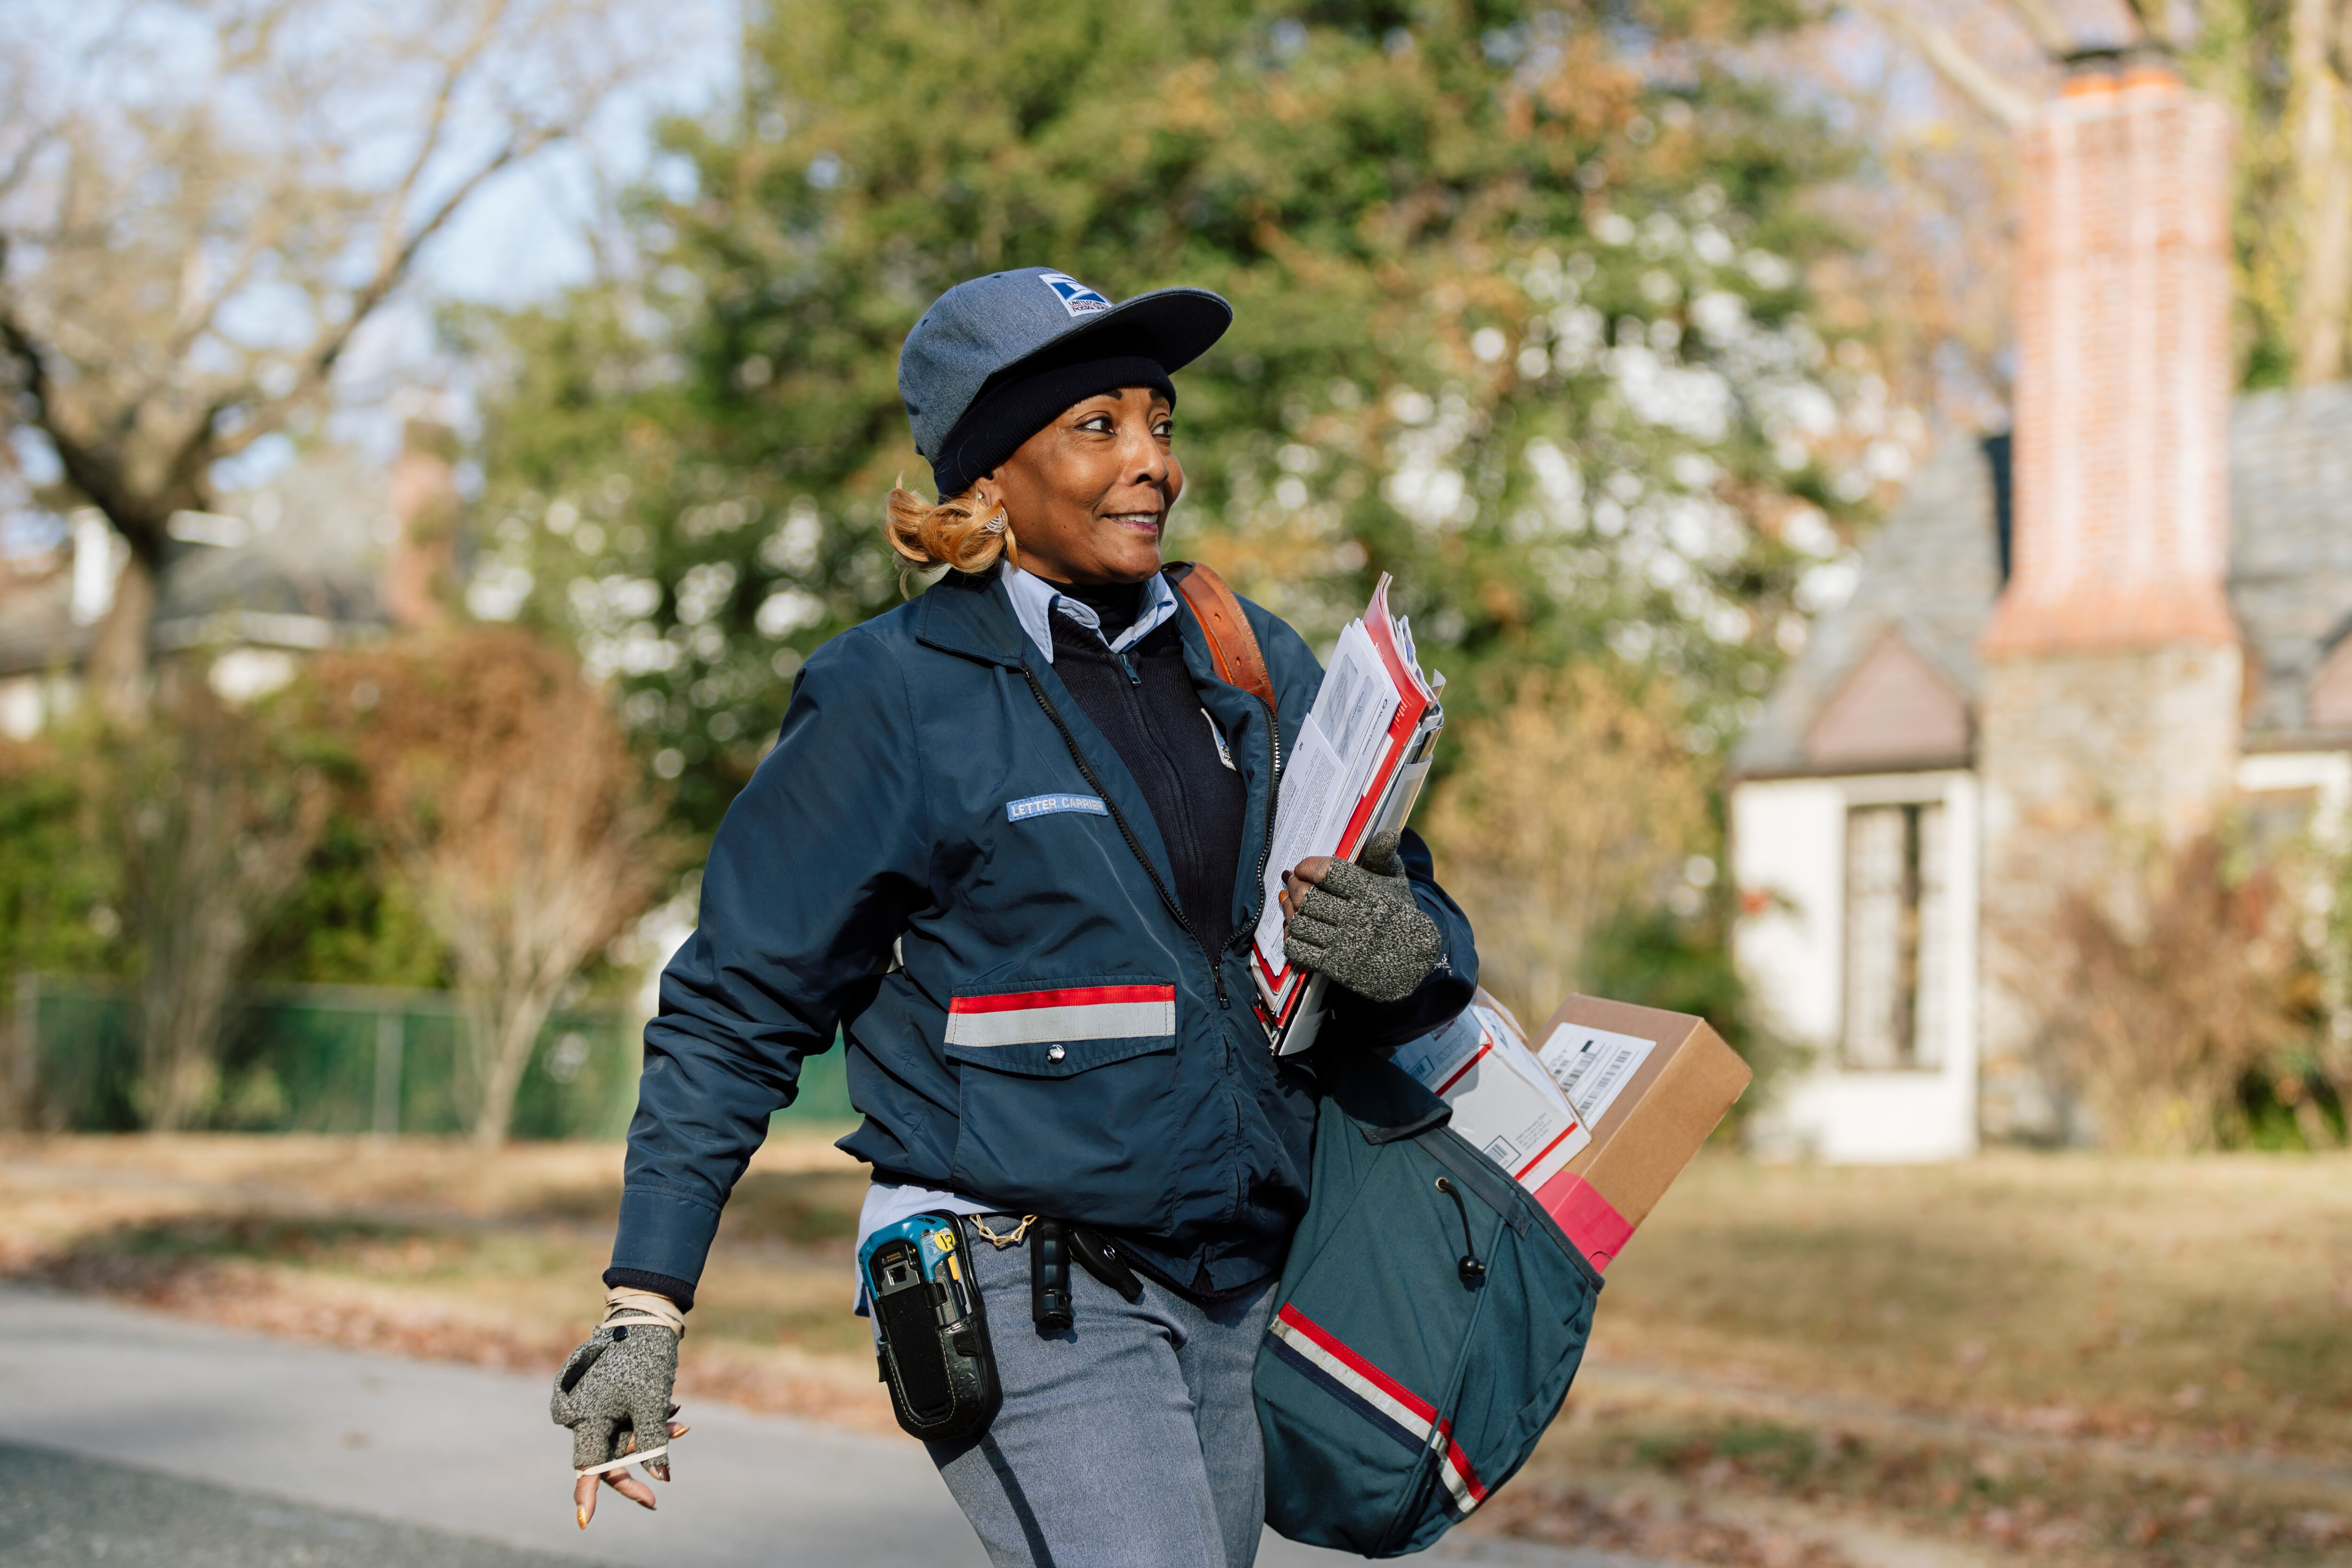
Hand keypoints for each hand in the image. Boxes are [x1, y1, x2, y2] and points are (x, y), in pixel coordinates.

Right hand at [551, 1322, 686, 1527]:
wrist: (646, 1318)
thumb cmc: (646, 1359)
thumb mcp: (653, 1403)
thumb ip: (654, 1442)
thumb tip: (663, 1479)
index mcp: (588, 1417)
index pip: (589, 1465)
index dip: (589, 1494)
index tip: (586, 1520)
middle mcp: (585, 1415)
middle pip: (608, 1455)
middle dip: (639, 1464)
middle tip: (655, 1497)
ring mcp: (596, 1407)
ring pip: (623, 1438)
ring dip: (652, 1436)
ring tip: (680, 1420)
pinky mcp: (608, 1399)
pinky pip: (626, 1422)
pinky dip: (649, 1421)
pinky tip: (673, 1408)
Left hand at [1279, 829, 1443, 1004]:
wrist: (1413, 961)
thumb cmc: (1396, 914)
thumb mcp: (1395, 883)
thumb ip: (1383, 857)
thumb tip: (1390, 834)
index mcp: (1370, 894)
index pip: (1328, 872)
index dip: (1307, 866)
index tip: (1304, 867)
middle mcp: (1357, 919)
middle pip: (1307, 897)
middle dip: (1294, 886)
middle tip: (1293, 882)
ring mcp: (1345, 946)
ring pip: (1299, 923)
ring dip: (1288, 910)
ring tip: (1290, 902)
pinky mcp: (1336, 968)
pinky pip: (1298, 951)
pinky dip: (1291, 937)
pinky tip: (1296, 928)